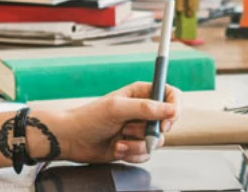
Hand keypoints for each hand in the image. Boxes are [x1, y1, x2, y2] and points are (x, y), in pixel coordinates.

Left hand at [34, 82, 178, 163]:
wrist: (72, 140)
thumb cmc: (89, 118)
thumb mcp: (117, 109)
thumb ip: (145, 108)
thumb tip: (171, 109)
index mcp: (140, 93)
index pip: (170, 94)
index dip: (174, 107)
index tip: (167, 121)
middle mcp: (142, 110)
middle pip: (167, 122)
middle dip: (151, 131)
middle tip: (131, 130)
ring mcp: (139, 129)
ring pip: (157, 141)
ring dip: (137, 144)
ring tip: (118, 139)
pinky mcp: (135, 146)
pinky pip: (147, 154)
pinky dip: (132, 154)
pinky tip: (117, 148)